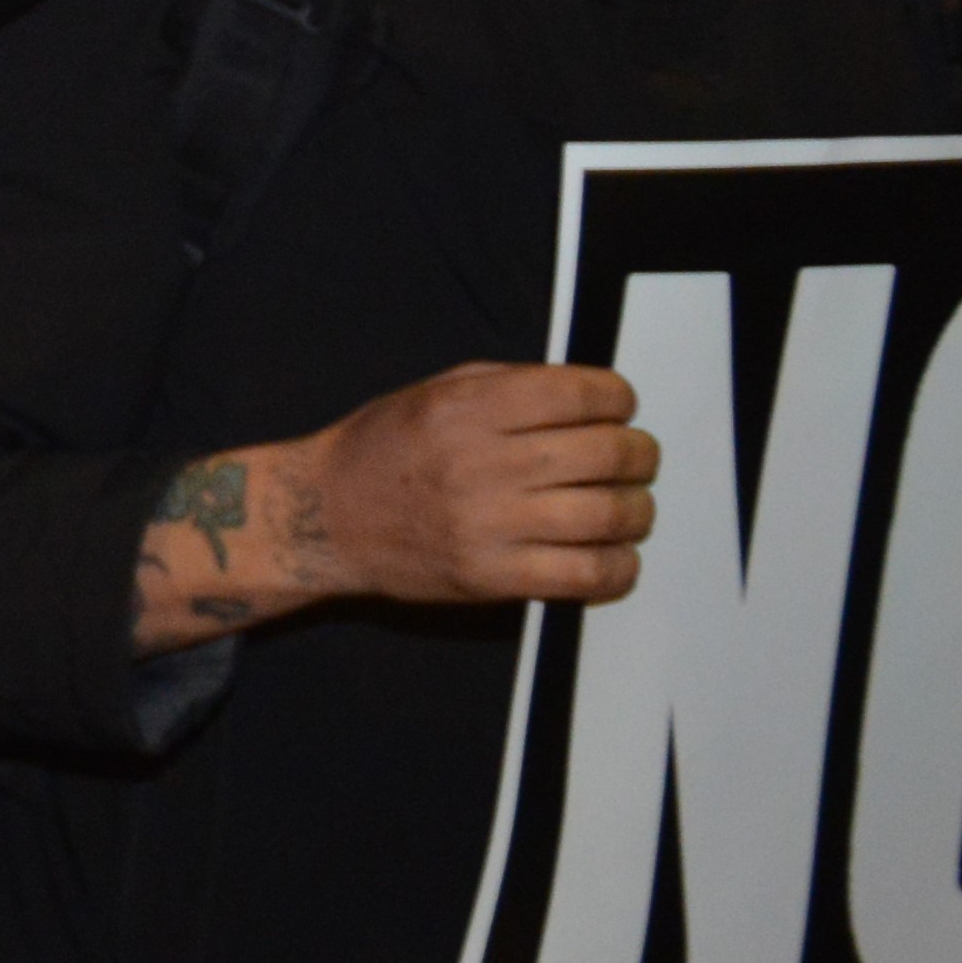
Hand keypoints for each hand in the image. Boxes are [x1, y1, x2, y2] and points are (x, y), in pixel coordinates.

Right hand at [139, 362, 653, 641]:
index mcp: (470, 408)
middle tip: (634, 459)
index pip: (584, 394)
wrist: (322, 520)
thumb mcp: (435, 391)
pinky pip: (586, 575)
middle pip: (608, 453)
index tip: (619, 408)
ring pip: (609, 515)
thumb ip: (511, 385)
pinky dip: (618, 567)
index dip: (619, 398)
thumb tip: (592, 398)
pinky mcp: (493, 578)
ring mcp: (489, 525)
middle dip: (639, 453)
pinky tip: (614, 556)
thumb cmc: (381, 449)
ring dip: (637, 509)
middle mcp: (483, 463)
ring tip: (629, 507)